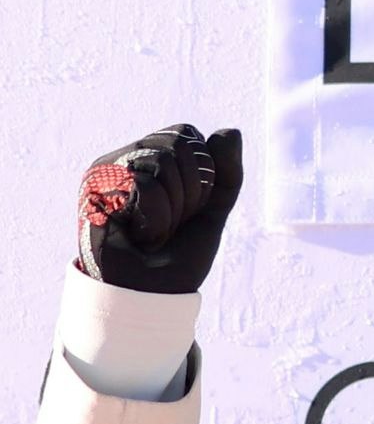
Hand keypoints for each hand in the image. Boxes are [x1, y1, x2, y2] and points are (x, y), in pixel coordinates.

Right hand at [77, 124, 243, 294]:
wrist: (151, 292)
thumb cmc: (178, 251)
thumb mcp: (214, 209)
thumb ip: (227, 171)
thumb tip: (230, 130)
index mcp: (149, 158)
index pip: (185, 134)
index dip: (203, 170)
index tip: (192, 205)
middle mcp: (123, 160)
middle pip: (177, 145)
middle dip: (192, 190)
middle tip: (173, 221)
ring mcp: (105, 174)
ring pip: (162, 162)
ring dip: (175, 206)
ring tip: (156, 230)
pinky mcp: (94, 193)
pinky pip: (146, 184)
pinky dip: (159, 216)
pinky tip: (141, 235)